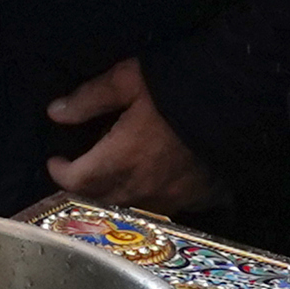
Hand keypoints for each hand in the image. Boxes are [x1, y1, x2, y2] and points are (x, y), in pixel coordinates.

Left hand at [43, 58, 215, 214]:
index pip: (78, 180)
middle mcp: (141, 187)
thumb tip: (54, 113)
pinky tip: (150, 185)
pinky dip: (150, 199)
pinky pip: (165, 208)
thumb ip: (89, 99)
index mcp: (120, 159)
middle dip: (84, 187)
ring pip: (131, 207)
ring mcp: (171, 197)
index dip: (61, 173)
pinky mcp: (196, 198)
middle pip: (101, 199)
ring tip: (110, 179)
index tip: (55, 161)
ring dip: (114, 196)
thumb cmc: (175, 87)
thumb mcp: (126, 80)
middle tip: (79, 172)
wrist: (234, 100)